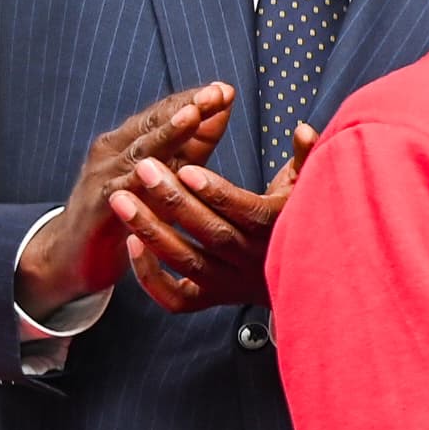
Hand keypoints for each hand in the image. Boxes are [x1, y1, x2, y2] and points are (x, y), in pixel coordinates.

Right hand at [15, 84, 231, 317]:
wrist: (73, 254)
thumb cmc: (126, 213)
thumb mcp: (162, 178)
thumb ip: (190, 149)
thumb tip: (220, 114)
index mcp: (131, 142)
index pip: (165, 114)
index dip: (194, 101)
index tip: (225, 90)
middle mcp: (114, 152)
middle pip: (154, 125)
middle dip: (187, 107)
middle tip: (215, 94)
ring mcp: (103, 177)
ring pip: (139, 152)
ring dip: (166, 133)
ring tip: (190, 116)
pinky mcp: (98, 207)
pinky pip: (120, 192)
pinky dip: (138, 182)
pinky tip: (155, 171)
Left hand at [118, 133, 311, 312]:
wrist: (308, 282)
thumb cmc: (301, 221)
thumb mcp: (307, 189)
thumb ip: (306, 159)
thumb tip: (303, 130)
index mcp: (278, 230)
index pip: (247, 213)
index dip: (217, 193)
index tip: (186, 167)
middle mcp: (255, 261)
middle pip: (212, 235)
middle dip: (174, 202)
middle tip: (143, 169)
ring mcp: (232, 283)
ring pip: (188, 263)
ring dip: (151, 231)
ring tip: (120, 199)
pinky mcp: (213, 299)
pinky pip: (177, 299)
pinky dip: (151, 278)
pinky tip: (132, 244)